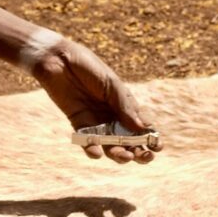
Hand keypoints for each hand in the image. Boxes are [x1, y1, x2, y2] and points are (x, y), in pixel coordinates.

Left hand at [31, 38, 159, 164]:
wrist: (59, 59)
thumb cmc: (88, 67)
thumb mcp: (111, 84)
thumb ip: (125, 106)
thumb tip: (144, 128)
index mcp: (124, 105)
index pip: (141, 126)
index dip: (150, 139)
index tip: (158, 147)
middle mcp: (112, 116)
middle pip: (128, 141)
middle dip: (138, 152)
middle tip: (145, 157)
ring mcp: (96, 122)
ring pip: (110, 146)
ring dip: (119, 154)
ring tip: (124, 156)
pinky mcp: (78, 124)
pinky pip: (87, 142)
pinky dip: (92, 150)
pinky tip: (97, 152)